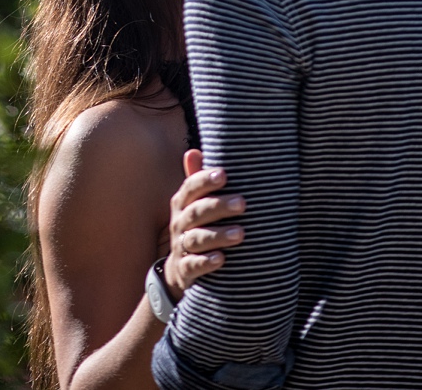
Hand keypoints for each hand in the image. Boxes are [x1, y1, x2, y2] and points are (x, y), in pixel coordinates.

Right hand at [164, 149, 245, 299]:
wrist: (179, 270)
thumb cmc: (195, 228)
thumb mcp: (193, 204)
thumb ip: (196, 180)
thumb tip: (194, 151)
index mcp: (182, 204)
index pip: (190, 188)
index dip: (204, 181)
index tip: (224, 175)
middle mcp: (179, 223)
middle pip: (196, 212)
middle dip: (218, 207)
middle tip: (242, 203)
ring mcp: (181, 247)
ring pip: (196, 239)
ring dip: (217, 235)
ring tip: (240, 234)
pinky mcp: (185, 269)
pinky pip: (193, 265)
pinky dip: (206, 262)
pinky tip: (221, 259)